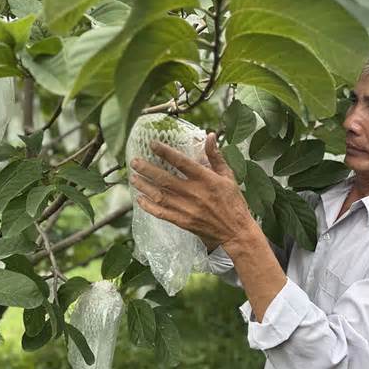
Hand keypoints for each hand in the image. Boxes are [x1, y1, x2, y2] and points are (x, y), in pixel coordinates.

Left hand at [129, 132, 255, 250]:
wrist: (235, 232)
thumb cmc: (233, 202)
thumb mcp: (228, 176)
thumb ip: (216, 156)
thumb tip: (209, 136)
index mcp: (205, 179)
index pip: (181, 162)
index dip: (165, 152)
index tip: (152, 144)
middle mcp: (194, 193)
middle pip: (164, 179)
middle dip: (147, 169)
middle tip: (134, 162)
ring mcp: (187, 208)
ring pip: (159, 195)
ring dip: (144, 186)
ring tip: (133, 177)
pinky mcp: (183, 222)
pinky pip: (161, 213)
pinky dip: (149, 206)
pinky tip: (140, 199)